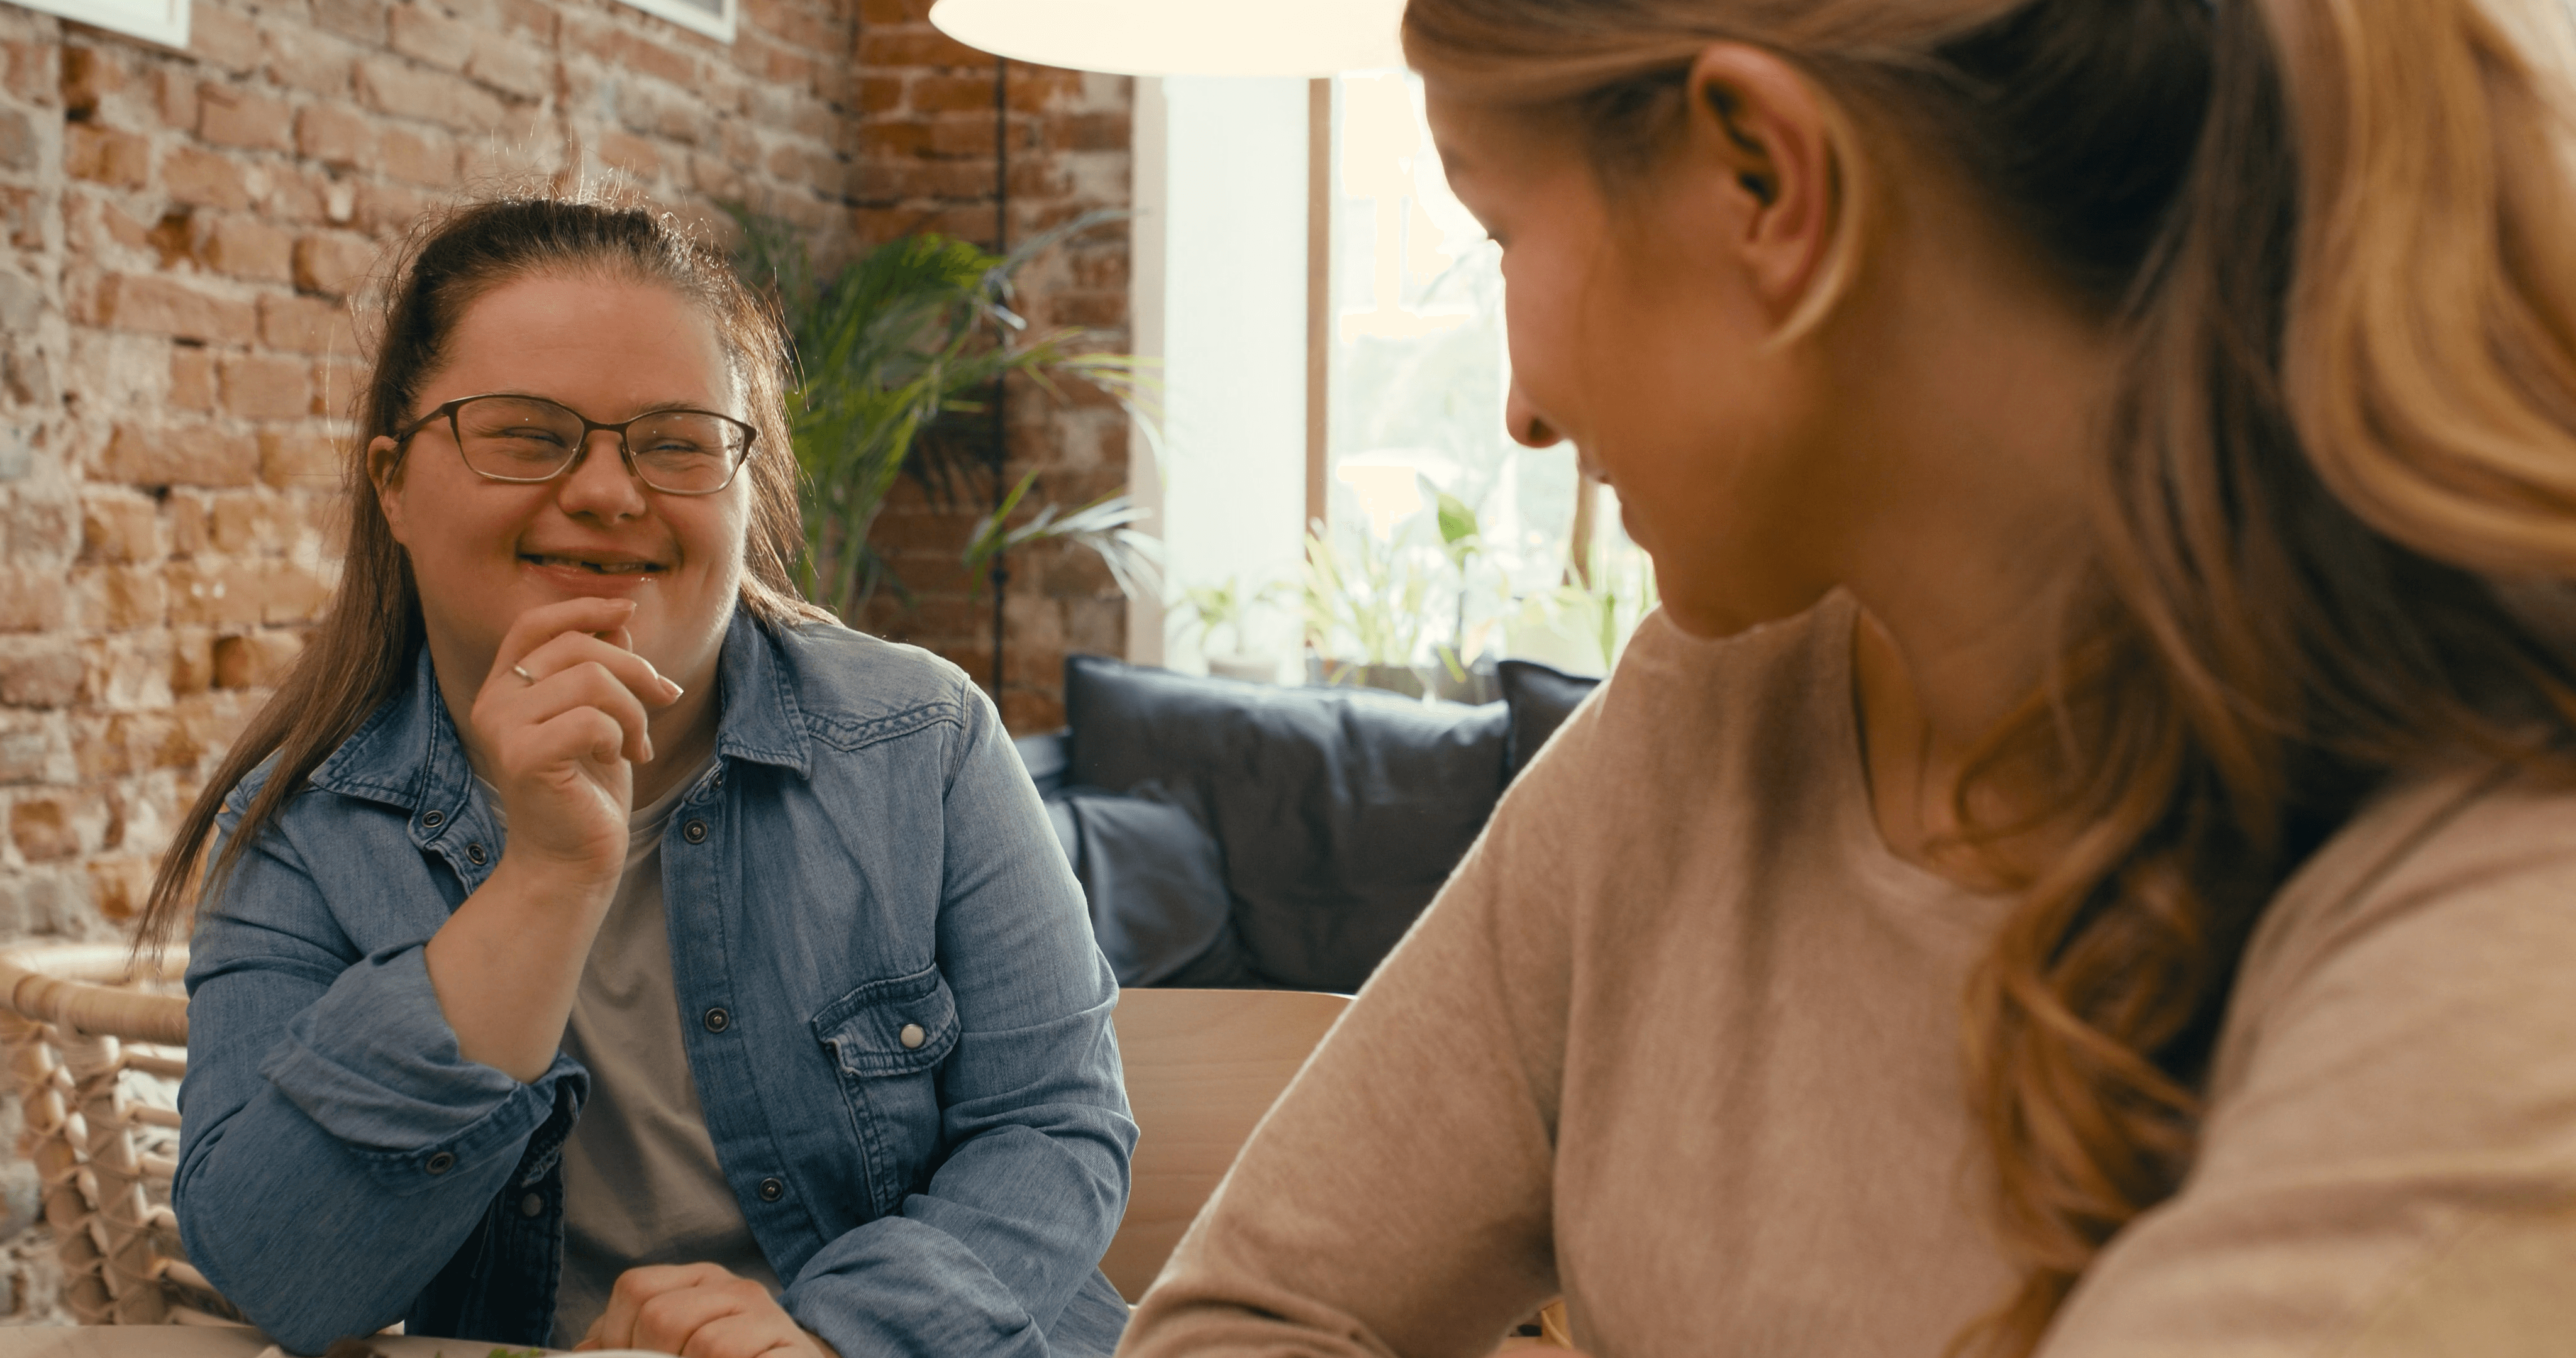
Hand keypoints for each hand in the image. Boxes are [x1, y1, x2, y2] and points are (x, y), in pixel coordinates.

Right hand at [468, 597, 682, 878]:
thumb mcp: (599, 718)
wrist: (570, 860)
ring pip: (591, 679)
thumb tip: (619, 620)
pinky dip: (620, 736)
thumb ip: (598, 670)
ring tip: (638, 743)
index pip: (534, 623)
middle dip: (635, 669)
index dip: (582, 607)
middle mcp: (493, 702)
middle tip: (664, 700)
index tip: (629, 607)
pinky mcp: (522, 756)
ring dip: (633, 710)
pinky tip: (620, 760)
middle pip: (576, 645)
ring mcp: (502, 728)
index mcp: (504, 687)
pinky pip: (592, 719)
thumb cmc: (586, 789)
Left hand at [578, 1263, 839, 1357]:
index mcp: (697, 1280)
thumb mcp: (674, 1344)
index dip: (618, 1336)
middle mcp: (733, 1288)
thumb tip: (583, 1351)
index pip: (635, 1288)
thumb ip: (626, 1343)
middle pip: (663, 1316)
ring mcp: (767, 1317)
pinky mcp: (792, 1349)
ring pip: (705, 1344)